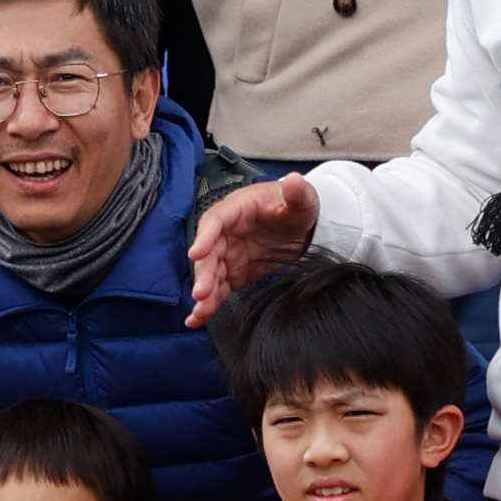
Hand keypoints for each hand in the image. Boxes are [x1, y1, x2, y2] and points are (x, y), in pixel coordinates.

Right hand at [184, 173, 319, 323]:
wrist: (303, 227)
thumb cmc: (296, 206)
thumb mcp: (302, 198)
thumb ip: (297, 192)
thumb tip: (296, 180)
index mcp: (237, 209)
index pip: (215, 220)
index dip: (205, 236)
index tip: (197, 253)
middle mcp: (226, 233)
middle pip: (209, 252)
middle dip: (203, 273)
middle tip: (201, 293)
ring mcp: (229, 255)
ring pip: (211, 275)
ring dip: (204, 294)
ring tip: (200, 312)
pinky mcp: (235, 274)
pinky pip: (219, 289)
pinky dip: (209, 304)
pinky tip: (197, 319)